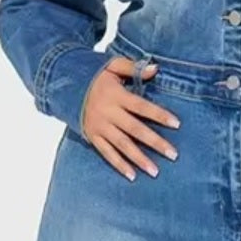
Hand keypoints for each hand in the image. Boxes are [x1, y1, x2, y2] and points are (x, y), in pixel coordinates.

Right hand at [81, 57, 180, 180]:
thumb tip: (155, 68)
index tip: (177, 124)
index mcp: (116, 95)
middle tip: (173, 155)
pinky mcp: (92, 136)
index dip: (159, 115)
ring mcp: (99, 127)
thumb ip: (132, 67)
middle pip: (135, 130)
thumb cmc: (94, 75)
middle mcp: (108, 113)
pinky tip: (132, 176)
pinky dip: (119, 165)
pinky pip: (106, 153)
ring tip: (155, 171)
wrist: (64, 85)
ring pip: (122, 145)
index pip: (141, 106)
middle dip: (155, 142)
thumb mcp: (111, 65)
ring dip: (139, 159)